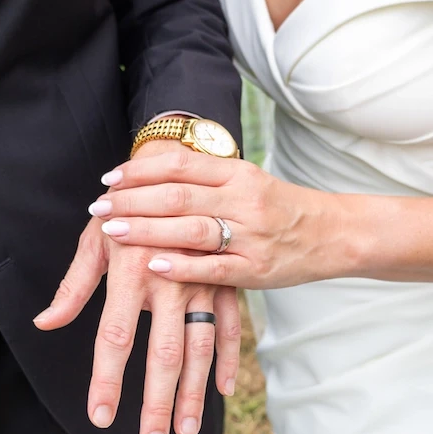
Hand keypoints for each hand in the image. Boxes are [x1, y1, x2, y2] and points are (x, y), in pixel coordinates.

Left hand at [34, 217, 241, 433]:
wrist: (174, 170)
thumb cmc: (125, 209)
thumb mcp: (93, 241)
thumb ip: (72, 287)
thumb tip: (43, 324)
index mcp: (130, 273)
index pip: (114, 338)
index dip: (106, 380)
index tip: (99, 418)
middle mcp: (168, 282)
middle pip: (162, 354)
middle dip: (156, 402)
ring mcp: (202, 283)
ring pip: (199, 348)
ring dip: (193, 394)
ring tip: (186, 431)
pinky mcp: (225, 281)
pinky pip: (230, 327)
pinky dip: (228, 360)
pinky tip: (222, 392)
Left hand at [92, 149, 360, 288]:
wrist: (333, 233)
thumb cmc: (280, 208)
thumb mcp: (247, 182)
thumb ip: (205, 180)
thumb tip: (150, 173)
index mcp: (237, 173)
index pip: (180, 164)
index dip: (140, 170)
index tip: (109, 179)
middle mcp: (243, 199)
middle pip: (178, 195)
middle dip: (132, 200)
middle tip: (99, 207)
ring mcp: (251, 235)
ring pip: (191, 228)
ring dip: (146, 229)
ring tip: (112, 230)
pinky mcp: (256, 269)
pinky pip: (214, 267)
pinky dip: (181, 266)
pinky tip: (152, 265)